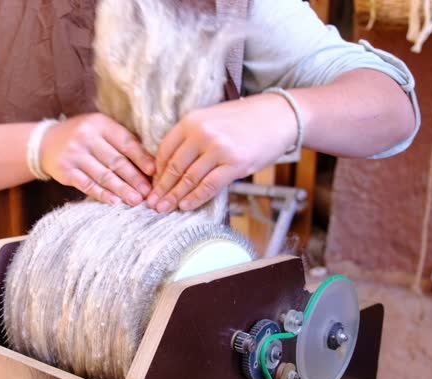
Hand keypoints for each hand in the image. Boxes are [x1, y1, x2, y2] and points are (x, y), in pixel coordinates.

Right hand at [40, 113, 154, 205]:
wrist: (44, 142)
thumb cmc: (81, 136)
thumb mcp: (99, 129)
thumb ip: (119, 141)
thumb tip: (149, 163)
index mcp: (100, 123)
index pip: (125, 142)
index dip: (141, 158)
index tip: (154, 171)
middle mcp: (86, 137)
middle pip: (116, 161)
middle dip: (134, 178)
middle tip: (148, 192)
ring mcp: (74, 154)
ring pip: (103, 175)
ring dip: (122, 189)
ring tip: (136, 200)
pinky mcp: (65, 171)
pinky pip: (87, 185)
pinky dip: (102, 194)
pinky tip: (115, 202)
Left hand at [146, 93, 298, 212]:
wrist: (279, 116)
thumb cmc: (244, 120)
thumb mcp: (211, 119)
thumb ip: (191, 137)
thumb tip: (172, 166)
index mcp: (191, 121)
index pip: (164, 151)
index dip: (156, 172)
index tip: (152, 185)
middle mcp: (201, 133)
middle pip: (174, 167)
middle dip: (162, 188)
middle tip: (152, 203)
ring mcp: (218, 149)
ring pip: (189, 179)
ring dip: (175, 197)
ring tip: (164, 208)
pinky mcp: (235, 164)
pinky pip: (208, 186)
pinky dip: (195, 198)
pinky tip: (186, 206)